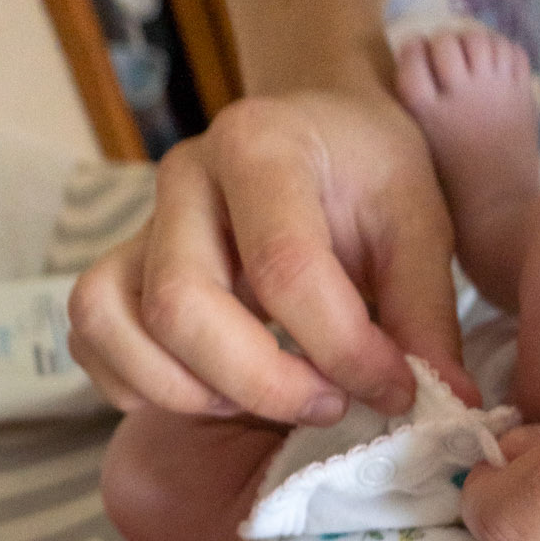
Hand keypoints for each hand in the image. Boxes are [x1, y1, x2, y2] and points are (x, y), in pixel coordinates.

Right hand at [68, 87, 475, 424]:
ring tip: (266, 401)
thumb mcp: (419, 224)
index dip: (342, 350)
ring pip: (117, 328)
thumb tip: (445, 404)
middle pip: (181, 306)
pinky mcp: (115, 270)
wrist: (319, 134)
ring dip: (194, 394)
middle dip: (260, 384)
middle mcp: (182, 179)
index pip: (285, 267)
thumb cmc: (367, 176)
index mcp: (260, 145)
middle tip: (328, 405)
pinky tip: (212, 393)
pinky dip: (145, 390)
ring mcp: (136, 225)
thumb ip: (425, 312)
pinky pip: (95, 345)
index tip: (394, 390)